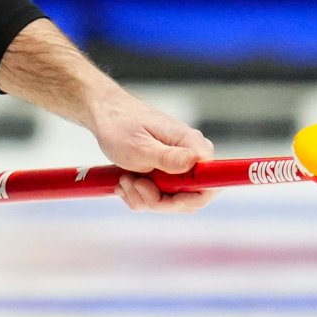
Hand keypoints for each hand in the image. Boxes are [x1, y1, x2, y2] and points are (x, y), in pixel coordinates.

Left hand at [85, 87, 217, 213]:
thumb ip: (167, 158)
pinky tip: (125, 181)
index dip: (190, 199)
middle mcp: (192, 156)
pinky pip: (159, 197)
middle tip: (133, 184)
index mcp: (192, 145)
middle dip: (157, 200)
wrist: (106, 116)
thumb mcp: (140, 146)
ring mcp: (180, 166)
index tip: (160, 198)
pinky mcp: (167, 173)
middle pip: (189, 197)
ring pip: (170, 200)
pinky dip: (139, 194)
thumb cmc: (120, 126)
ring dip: (142, 196)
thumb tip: (194, 163)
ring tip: (125, 178)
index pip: (211, 183)